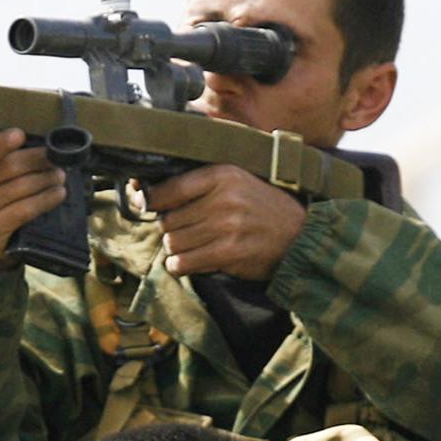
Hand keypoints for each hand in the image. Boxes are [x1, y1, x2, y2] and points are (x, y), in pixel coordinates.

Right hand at [0, 130, 66, 270]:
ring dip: (45, 179)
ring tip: (59, 174)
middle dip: (36, 160)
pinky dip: (45, 199)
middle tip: (55, 156)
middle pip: (4, 169)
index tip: (19, 135)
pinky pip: (23, 210)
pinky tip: (57, 193)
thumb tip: (32, 138)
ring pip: (18, 188)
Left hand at [143, 165, 307, 280]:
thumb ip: (197, 184)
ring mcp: (226, 227)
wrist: (300, 235)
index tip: (147, 205)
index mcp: (222, 175)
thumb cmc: (261, 209)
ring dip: (177, 249)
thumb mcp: (236, 182)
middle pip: (167, 220)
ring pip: (173, 243)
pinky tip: (193, 261)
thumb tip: (141, 190)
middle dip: (172, 229)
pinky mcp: (228, 252)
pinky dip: (181, 265)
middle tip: (188, 230)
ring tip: (195, 245)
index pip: (168, 189)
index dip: (151, 200)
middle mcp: (223, 198)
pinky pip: (183, 263)